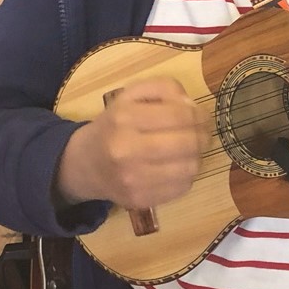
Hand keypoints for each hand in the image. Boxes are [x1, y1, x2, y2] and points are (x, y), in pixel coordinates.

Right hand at [56, 78, 208, 209]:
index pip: (179, 115)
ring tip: (189, 151)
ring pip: (189, 168)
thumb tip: (192, 106)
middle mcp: (126, 150)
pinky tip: (176, 167)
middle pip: (188, 143)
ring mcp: (131, 179)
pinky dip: (186, 176)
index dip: (199, 115)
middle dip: (203, 137)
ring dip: (197, 157)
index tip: (203, 116)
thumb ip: (164, 88)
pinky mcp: (138, 199)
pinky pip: (181, 189)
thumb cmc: (114, 125)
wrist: (85, 164)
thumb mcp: (131, 95)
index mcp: (124, 118)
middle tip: (203, 134)